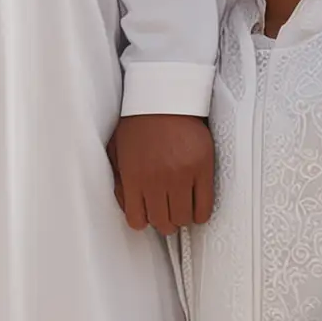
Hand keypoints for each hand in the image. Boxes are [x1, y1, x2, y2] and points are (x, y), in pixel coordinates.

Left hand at [111, 115, 214, 235]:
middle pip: (162, 223)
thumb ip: (118, 180)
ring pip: (183, 218)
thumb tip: (126, 204)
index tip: (147, 213)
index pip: (137, 220)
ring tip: (180, 206)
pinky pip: (204, 207)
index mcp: (133, 175)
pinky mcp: (202, 169)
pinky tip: (195, 206)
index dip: (143, 220)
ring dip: (181, 217)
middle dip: (162, 220)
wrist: (163, 97)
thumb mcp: (116, 150)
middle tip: (165, 210)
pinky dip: (200, 213)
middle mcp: (157, 179)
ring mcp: (181, 175)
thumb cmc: (137, 122)